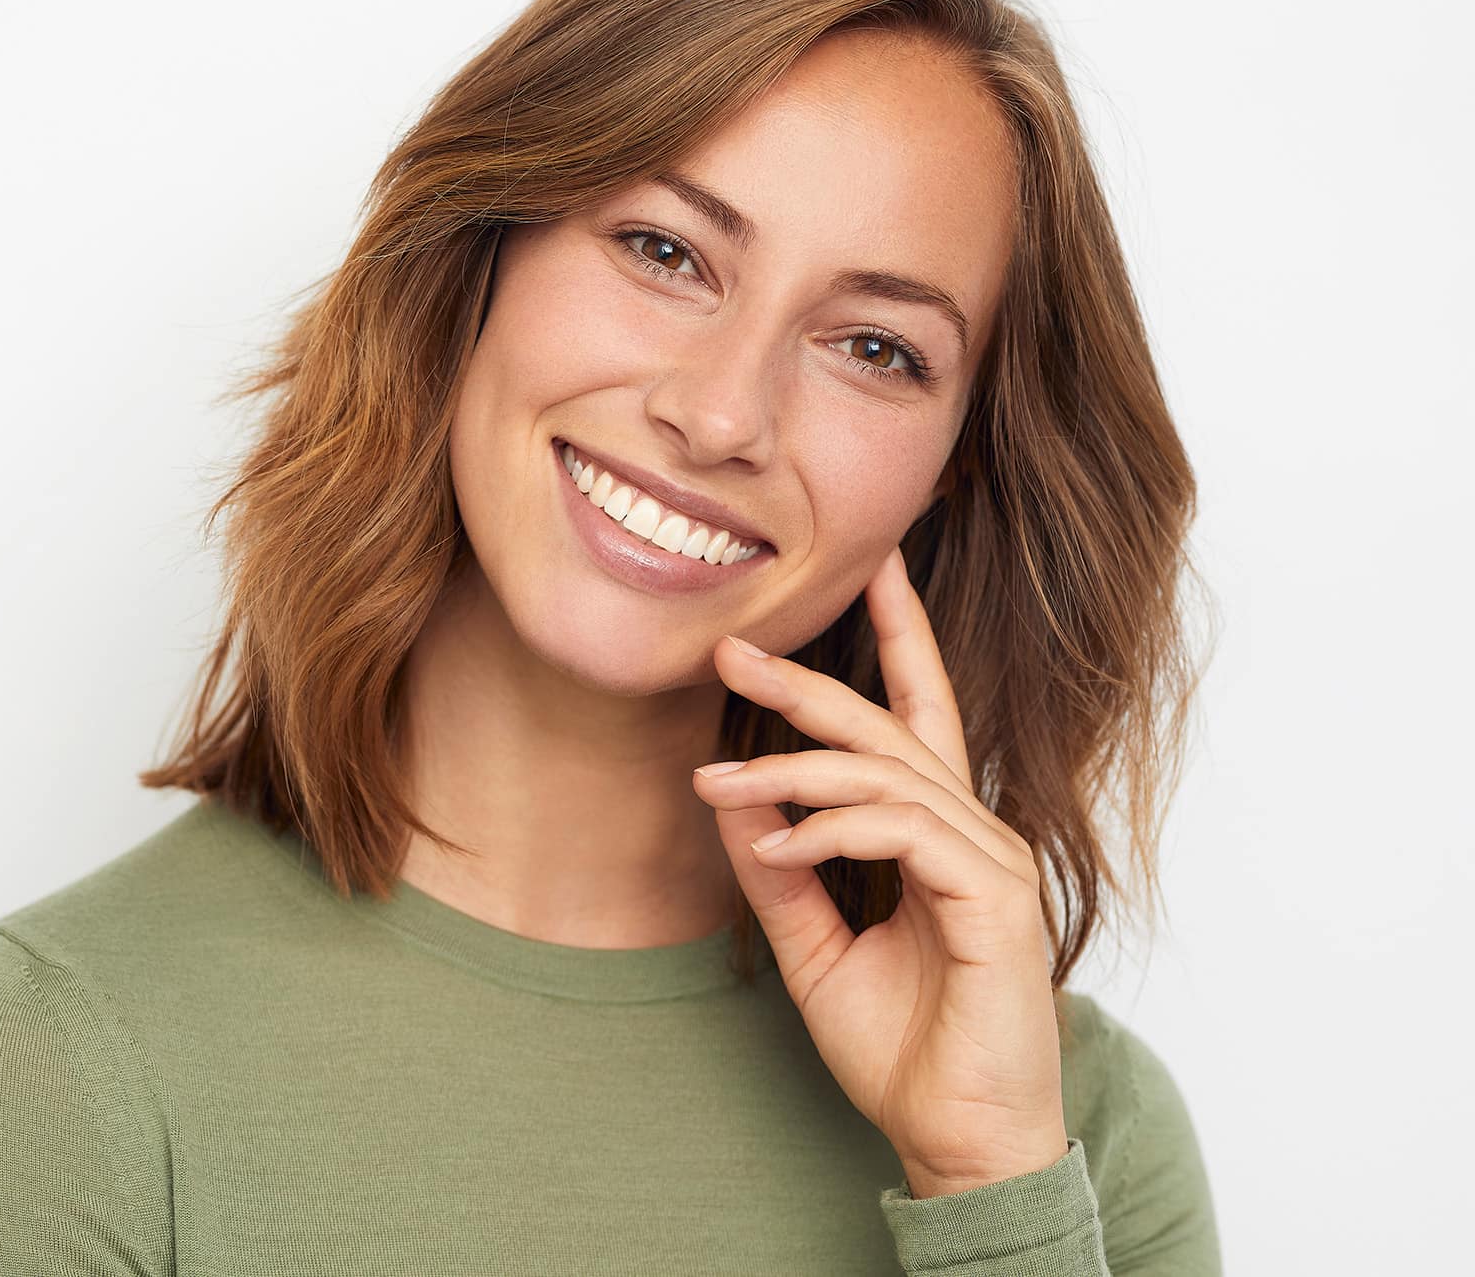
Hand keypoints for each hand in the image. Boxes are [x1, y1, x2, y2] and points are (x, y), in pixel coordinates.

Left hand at [693, 544, 1068, 1198]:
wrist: (961, 1142)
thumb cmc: (904, 1051)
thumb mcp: (814, 949)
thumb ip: (777, 872)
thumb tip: (729, 796)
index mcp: (939, 835)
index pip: (919, 716)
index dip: (900, 637)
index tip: (870, 569)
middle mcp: (973, 833)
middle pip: (888, 729)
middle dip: (808, 683)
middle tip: (732, 647)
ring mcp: (991, 863)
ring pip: (885, 776)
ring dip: (793, 771)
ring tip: (718, 779)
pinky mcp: (994, 901)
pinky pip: (902, 833)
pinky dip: (831, 830)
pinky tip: (778, 846)